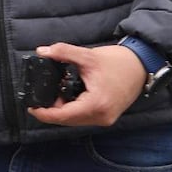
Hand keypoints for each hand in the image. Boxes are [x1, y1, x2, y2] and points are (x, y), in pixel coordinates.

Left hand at [27, 43, 143, 126]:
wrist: (141, 65)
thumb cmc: (118, 61)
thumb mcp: (87, 55)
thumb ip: (63, 52)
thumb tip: (41, 52)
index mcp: (96, 105)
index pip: (63, 116)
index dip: (44, 113)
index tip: (31, 107)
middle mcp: (101, 117)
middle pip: (68, 120)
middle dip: (51, 110)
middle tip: (38, 97)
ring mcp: (105, 118)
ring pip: (75, 119)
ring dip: (62, 110)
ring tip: (53, 93)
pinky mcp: (107, 115)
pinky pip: (83, 116)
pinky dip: (73, 108)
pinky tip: (66, 95)